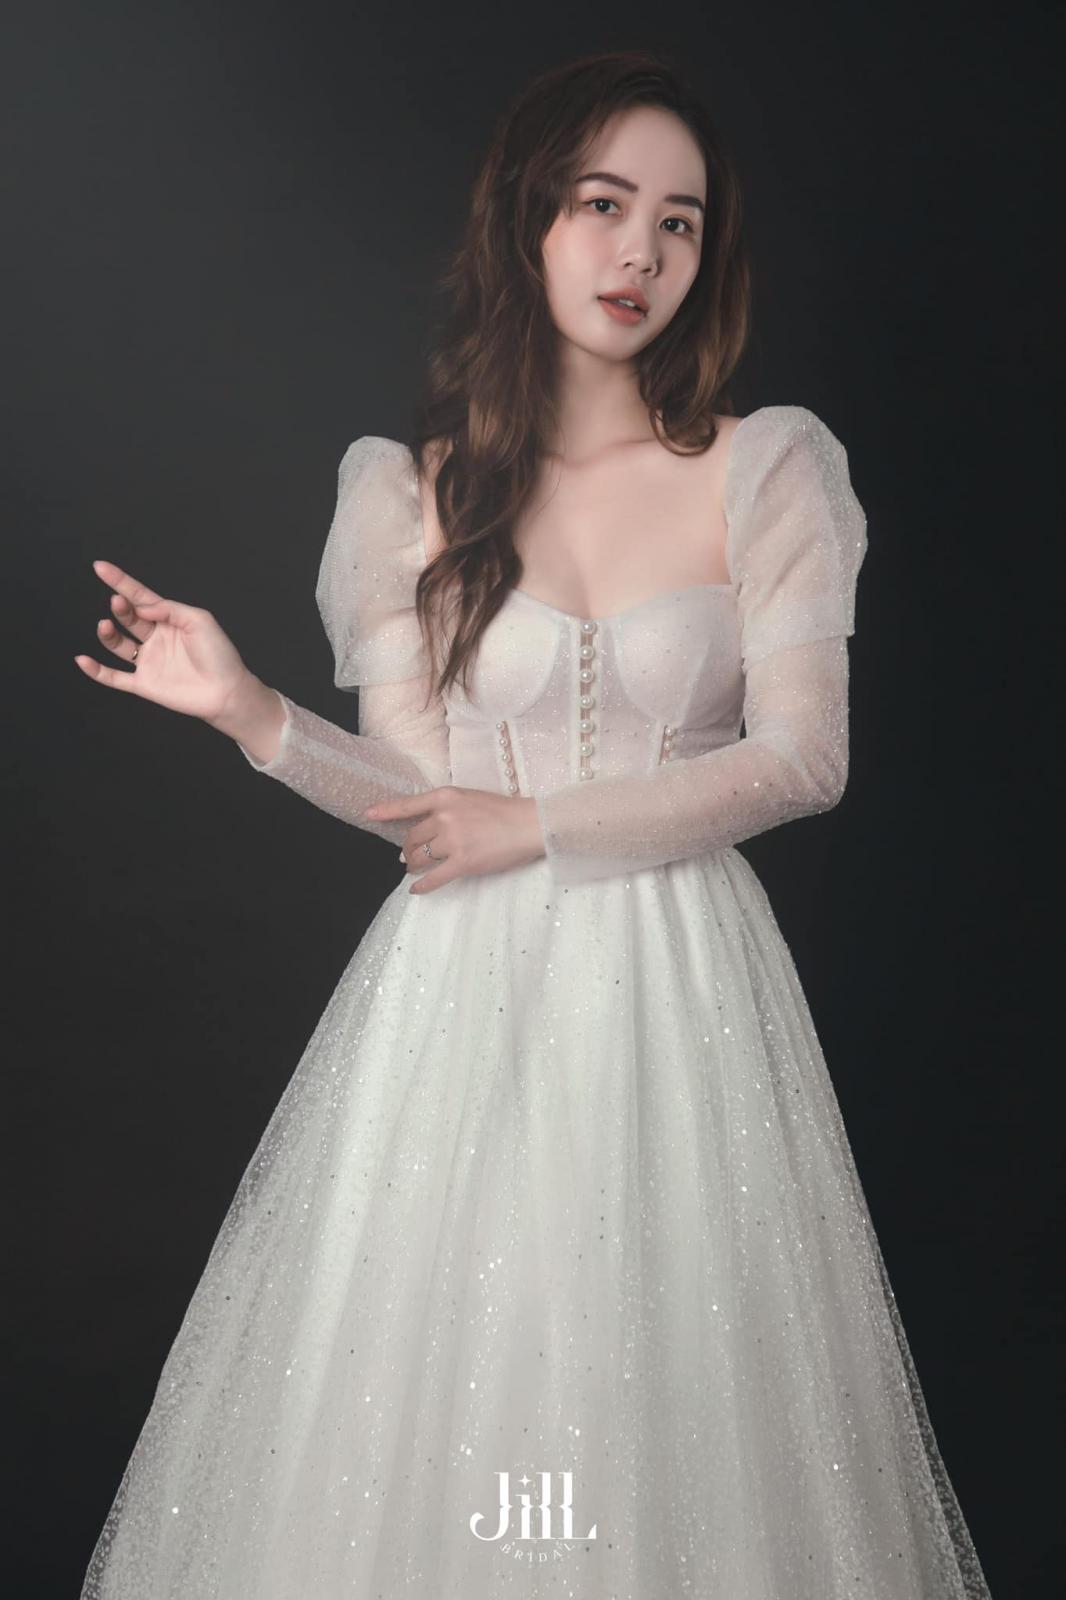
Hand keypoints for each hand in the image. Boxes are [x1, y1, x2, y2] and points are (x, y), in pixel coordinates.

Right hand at [74, 558, 254, 723]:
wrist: (227, 692)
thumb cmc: (219, 654)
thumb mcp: (199, 620)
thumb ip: (169, 609)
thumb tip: (141, 606)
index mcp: (169, 619)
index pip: (140, 596)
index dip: (121, 582)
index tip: (100, 567)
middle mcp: (155, 638)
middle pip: (128, 617)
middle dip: (121, 608)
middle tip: (118, 602)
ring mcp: (148, 661)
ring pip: (118, 644)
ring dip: (108, 633)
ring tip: (105, 624)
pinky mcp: (144, 684)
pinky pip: (114, 677)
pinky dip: (96, 670)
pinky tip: (82, 660)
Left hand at [364, 788, 545, 894]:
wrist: (530, 824)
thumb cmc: (504, 810)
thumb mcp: (470, 797)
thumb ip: (447, 808)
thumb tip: (425, 828)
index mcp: (446, 797)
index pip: (408, 805)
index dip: (386, 811)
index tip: (368, 814)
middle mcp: (444, 817)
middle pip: (413, 836)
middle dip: (408, 848)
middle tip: (409, 855)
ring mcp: (453, 841)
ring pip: (420, 857)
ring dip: (414, 864)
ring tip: (413, 868)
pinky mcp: (463, 863)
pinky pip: (434, 878)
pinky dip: (422, 885)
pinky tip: (415, 889)